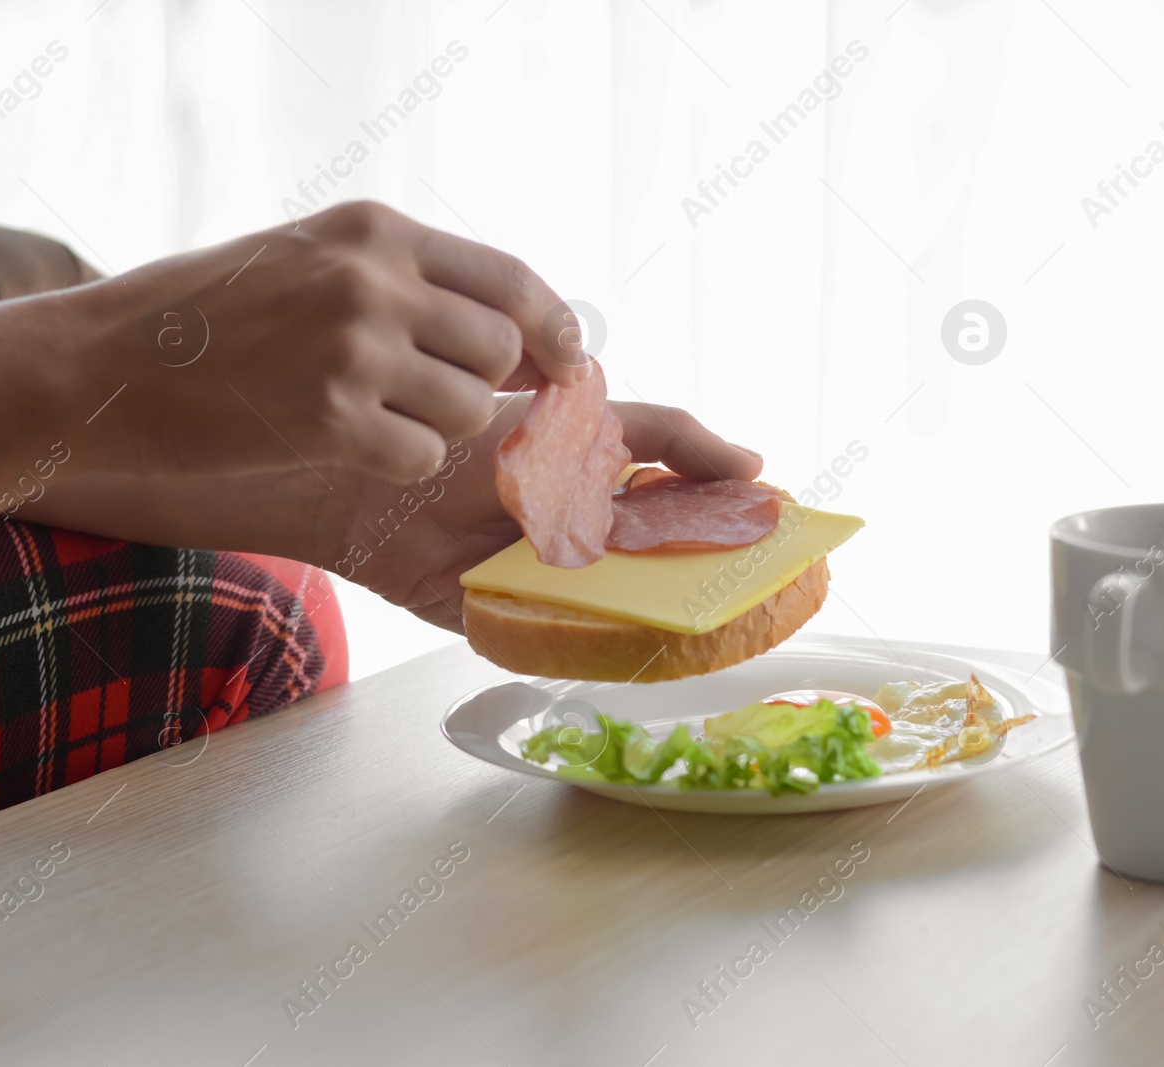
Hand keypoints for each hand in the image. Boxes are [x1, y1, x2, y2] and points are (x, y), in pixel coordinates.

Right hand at [72, 200, 590, 483]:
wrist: (108, 361)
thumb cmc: (216, 313)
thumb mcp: (315, 255)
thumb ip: (409, 278)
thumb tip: (521, 327)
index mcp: (377, 231)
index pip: (512, 278)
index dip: (555, 328)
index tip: (569, 363)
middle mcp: (374, 281)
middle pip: (501, 349)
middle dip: (490, 386)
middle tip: (444, 400)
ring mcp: (352, 350)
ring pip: (470, 409)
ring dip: (440, 428)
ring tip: (377, 417)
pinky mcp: (329, 420)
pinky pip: (423, 458)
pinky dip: (401, 463)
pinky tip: (352, 447)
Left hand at [323, 397, 763, 629]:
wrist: (375, 486)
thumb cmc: (480, 443)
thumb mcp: (586, 423)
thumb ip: (666, 436)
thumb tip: (752, 463)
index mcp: (611, 493)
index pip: (690, 512)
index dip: (736, 526)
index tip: (787, 536)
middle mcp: (593, 545)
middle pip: (668, 570)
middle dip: (714, 582)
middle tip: (764, 590)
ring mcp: (559, 591)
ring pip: (631, 616)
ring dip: (670, 624)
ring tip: (719, 627)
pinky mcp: (519, 629)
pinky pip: (575, 651)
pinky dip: (608, 655)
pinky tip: (647, 653)